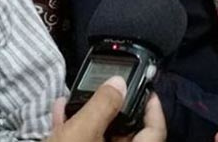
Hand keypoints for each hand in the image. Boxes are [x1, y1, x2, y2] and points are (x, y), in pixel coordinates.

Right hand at [48, 76, 165, 141]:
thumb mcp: (82, 131)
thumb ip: (102, 105)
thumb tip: (118, 82)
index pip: (156, 131)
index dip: (154, 107)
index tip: (148, 87)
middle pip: (125, 129)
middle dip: (115, 104)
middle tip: (109, 83)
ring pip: (101, 134)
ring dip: (91, 113)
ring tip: (80, 91)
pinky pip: (83, 140)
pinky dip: (75, 126)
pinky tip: (62, 109)